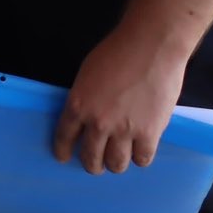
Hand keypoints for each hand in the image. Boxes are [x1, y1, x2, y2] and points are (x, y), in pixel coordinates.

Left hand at [54, 24, 188, 174]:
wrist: (149, 48)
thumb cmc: (117, 53)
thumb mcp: (88, 75)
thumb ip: (86, 99)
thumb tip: (88, 116)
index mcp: (78, 104)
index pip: (64, 136)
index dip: (63, 150)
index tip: (64, 157)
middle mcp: (98, 122)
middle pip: (91, 157)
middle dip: (92, 164)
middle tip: (96, 163)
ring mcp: (124, 130)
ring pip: (117, 164)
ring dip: (116, 164)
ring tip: (119, 159)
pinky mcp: (149, 134)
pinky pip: (142, 159)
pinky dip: (140, 157)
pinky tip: (140, 150)